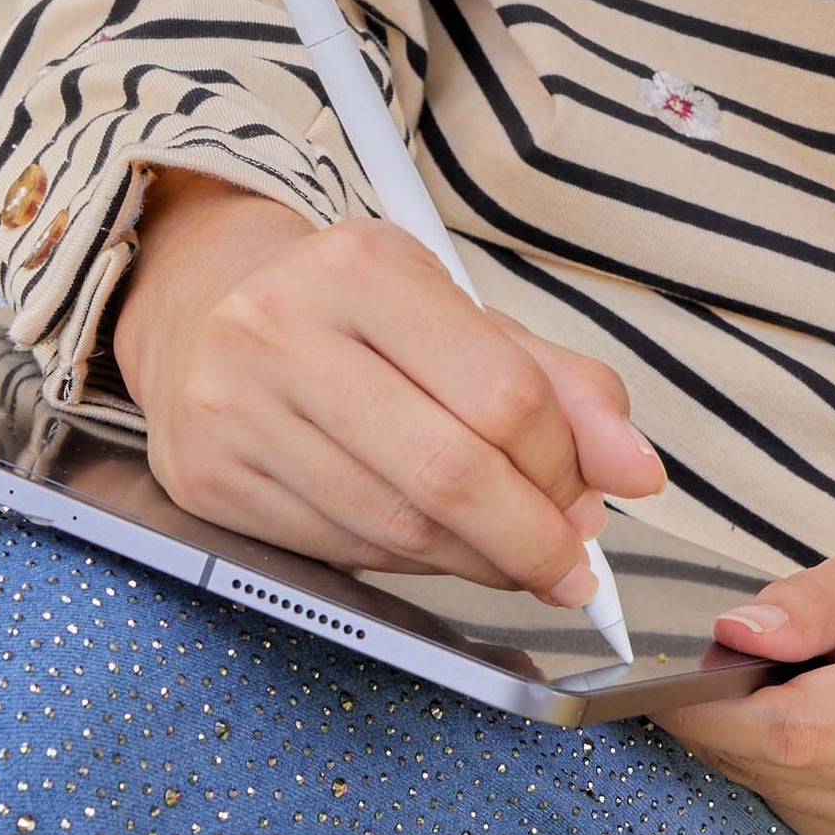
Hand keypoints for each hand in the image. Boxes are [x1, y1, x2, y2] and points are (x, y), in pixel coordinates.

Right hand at [113, 171, 663, 609]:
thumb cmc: (351, 319)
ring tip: (507, 555)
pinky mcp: (206, 478)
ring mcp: (232, 407)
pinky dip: (408, 563)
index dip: (565, 468)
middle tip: (568, 566)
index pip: (504, 396)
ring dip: (475, 560)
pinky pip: (342, 550)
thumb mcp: (459, 319)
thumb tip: (636, 473)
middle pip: (450, 472)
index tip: (590, 503)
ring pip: (396, 526)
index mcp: (363, 267)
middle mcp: (283, 329)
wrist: (198, 312)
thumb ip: (562, 389)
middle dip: (531, 538)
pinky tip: (430, 545)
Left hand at [656, 539, 834, 834]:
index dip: (719, 714)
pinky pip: (801, 821)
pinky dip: (782, 782)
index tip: (674, 691)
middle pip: (786, 768)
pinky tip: (804, 745)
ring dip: (752, 755)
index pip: (800, 728)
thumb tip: (735, 635)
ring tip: (773, 703)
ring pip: (785, 798)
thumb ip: (805, 602)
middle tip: (718, 683)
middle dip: (728, 727)